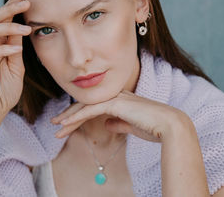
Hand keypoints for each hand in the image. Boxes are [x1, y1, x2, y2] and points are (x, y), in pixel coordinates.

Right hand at [0, 0, 31, 130]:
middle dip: (9, 7)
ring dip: (8, 27)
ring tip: (26, 27)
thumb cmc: (4, 92)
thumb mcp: (16, 67)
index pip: (3, 19)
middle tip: (27, 0)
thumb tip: (23, 28)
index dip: (13, 4)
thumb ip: (16, 48)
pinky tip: (14, 49)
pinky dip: (1, 49)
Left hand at [51, 90, 185, 142]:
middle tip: (55, 124)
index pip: (94, 106)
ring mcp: (115, 97)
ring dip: (69, 118)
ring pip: (85, 106)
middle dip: (69, 115)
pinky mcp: (115, 103)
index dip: (79, 114)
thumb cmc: (154, 127)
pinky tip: (66, 125)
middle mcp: (115, 95)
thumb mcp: (131, 127)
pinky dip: (76, 117)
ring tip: (56, 127)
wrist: (169, 125)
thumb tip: (106, 124)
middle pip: (86, 104)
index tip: (66, 124)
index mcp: (120, 99)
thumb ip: (118, 124)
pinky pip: (90, 110)